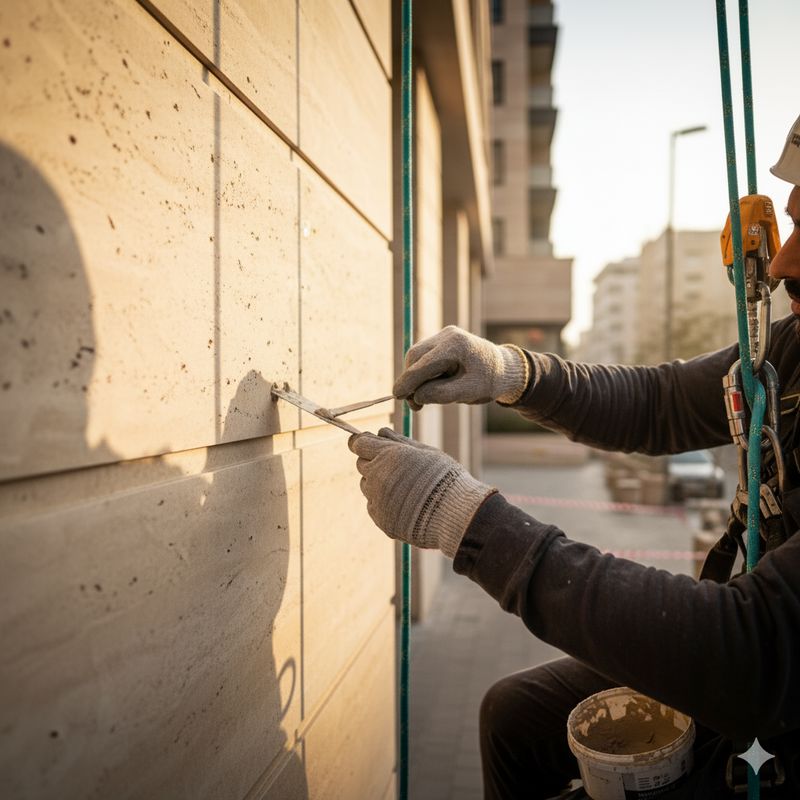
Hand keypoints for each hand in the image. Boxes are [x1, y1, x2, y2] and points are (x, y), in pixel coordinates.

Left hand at [349, 428, 494, 557]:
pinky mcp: (380, 519)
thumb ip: (400, 441)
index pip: (359, 444)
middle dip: (373, 461)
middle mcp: (377, 476)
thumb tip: (381, 431)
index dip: (361, 442)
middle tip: (395, 466)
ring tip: (404, 487)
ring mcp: (377, 499)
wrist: (455, 514)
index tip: (365, 442)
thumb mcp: (427, 452)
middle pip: (361, 463)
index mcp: (388, 455)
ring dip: (378, 482)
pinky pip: (373, 505)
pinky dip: (383, 502)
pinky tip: (404, 503)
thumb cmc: (445, 478)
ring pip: (366, 485)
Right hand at [392, 326, 528, 409]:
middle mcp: (448, 335)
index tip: (397, 395)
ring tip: (426, 398)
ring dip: (416, 377)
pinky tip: (433, 385)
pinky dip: (423, 372)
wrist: (504, 369)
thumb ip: (442, 395)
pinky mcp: (442, 340)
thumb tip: (416, 396)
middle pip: (415, 356)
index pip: (424, 363)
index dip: (408, 380)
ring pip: (416, 356)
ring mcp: (444, 335)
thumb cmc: (489, 381)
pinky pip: (424, 356)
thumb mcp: (468, 392)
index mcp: (456, 345)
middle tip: (415, 405)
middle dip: (410, 380)